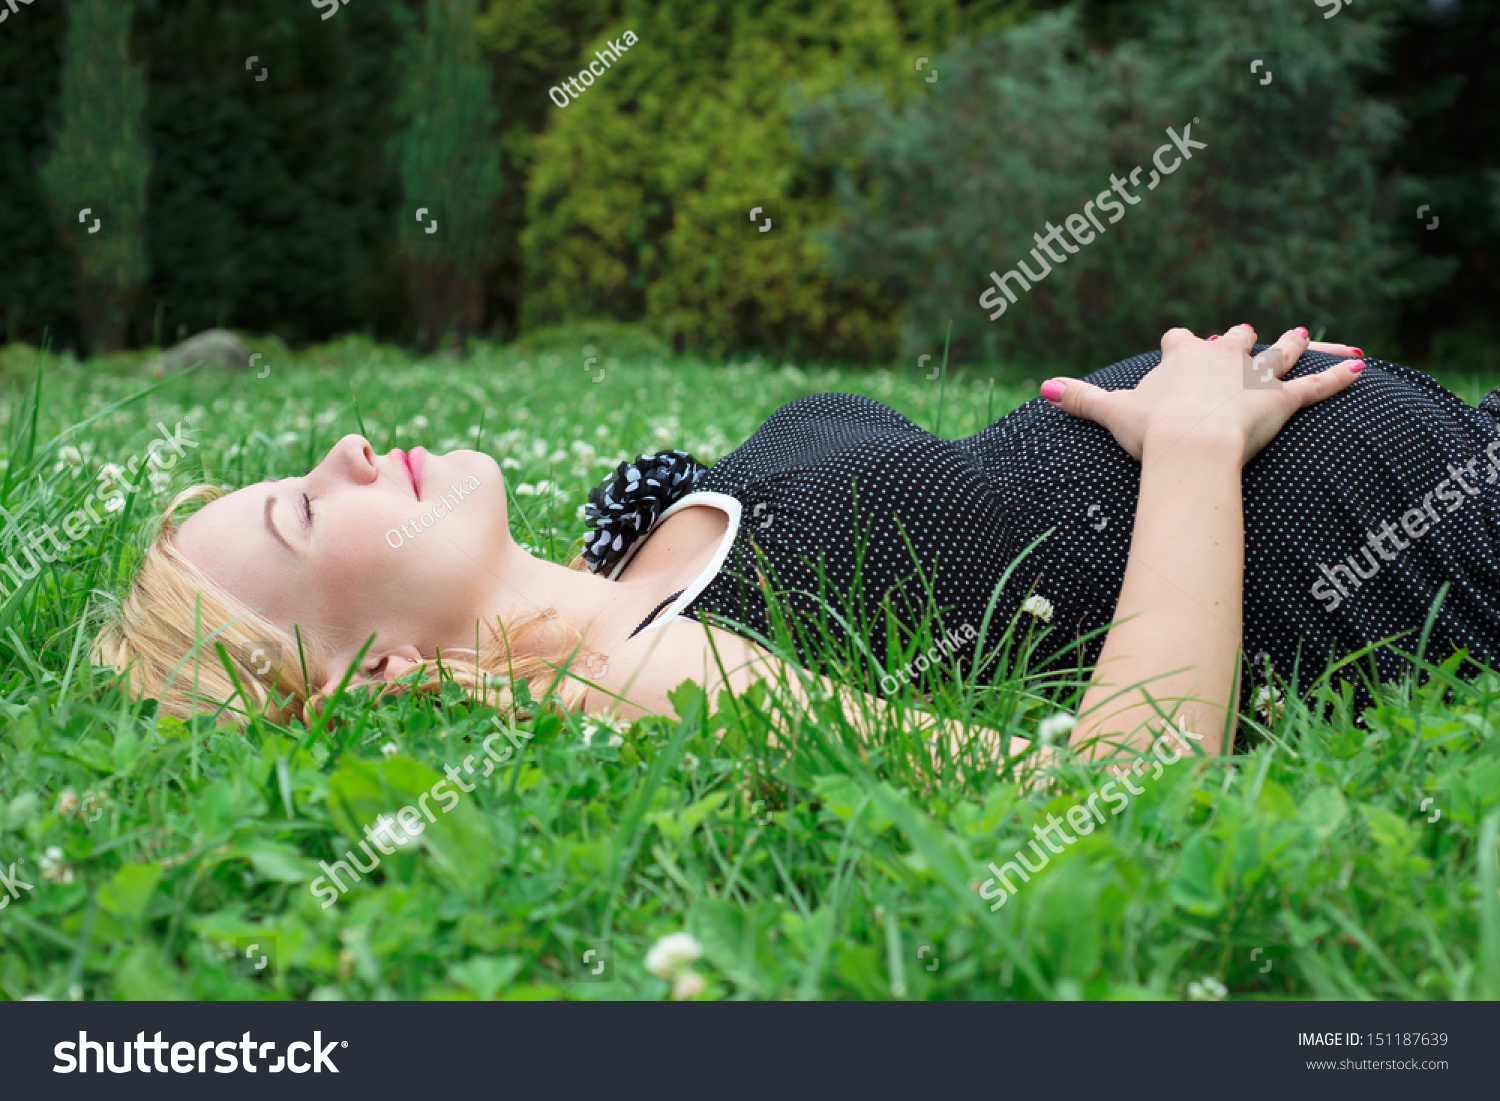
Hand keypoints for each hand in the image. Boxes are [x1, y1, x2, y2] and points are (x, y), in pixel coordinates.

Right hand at [1039, 324, 1364, 464]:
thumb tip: (1041, 388)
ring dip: (1292, 346)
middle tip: (1244, 338)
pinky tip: (1361, 369)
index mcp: (1183, 357)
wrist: (1190, 445)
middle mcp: (1222, 358)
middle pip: (1234, 341)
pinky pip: (1315, 387)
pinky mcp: (1281, 401)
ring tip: (1303, 335)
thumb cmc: (1150, 429)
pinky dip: (1338, 378)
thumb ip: (1079, 398)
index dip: (1183, 345)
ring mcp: (1254, 377)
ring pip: (1278, 355)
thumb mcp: (1111, 411)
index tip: (1181, 345)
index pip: (1183, 341)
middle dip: (1239, 341)